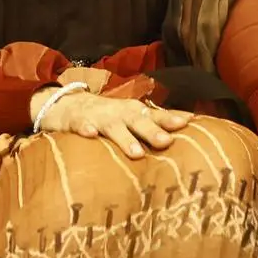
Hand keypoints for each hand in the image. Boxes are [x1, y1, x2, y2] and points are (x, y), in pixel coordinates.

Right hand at [31, 88, 191, 158]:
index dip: (171, 118)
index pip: (156, 114)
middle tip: (167, 141)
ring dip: (125, 137)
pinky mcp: (78, 121)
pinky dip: (86, 129)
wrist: (68, 105)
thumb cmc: (109, 116)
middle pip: (138, 120)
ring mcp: (99, 117)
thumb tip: (189, 129)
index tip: (188, 122)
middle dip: (152, 130)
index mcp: (134, 112)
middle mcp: (120, 113)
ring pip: (113, 126)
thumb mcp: (131, 118)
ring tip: (137, 152)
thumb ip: (154, 125)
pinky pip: (82, 125)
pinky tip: (91, 135)